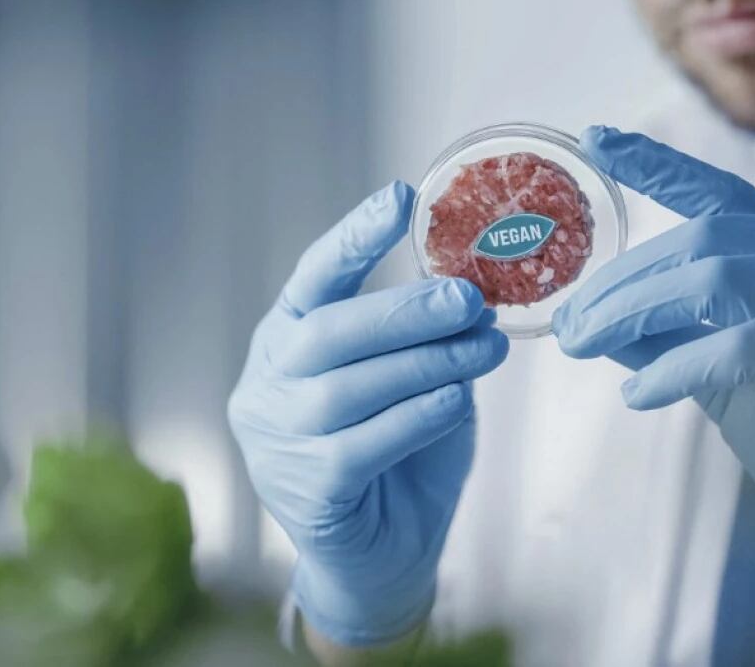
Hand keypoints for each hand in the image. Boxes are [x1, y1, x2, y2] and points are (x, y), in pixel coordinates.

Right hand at [228, 181, 508, 645]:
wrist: (382, 557)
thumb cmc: (398, 455)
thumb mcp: (411, 382)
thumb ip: (425, 342)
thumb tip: (474, 297)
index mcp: (285, 343)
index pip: (312, 280)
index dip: (353, 238)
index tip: (399, 198)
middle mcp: (268, 385)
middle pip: (328, 332)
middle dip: (404, 310)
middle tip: (469, 297)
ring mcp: (277, 440)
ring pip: (350, 387)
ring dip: (429, 362)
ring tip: (486, 348)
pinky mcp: (308, 490)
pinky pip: (366, 442)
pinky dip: (418, 415)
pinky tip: (457, 398)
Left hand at [554, 127, 754, 619]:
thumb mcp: (715, 367)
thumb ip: (663, 333)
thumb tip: (589, 317)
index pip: (717, 191)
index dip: (656, 162)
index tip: (597, 139)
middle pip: (699, 240)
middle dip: (618, 281)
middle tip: (564, 324)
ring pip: (711, 278)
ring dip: (631, 312)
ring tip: (581, 345)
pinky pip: (733, 348)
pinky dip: (673, 369)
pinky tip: (637, 395)